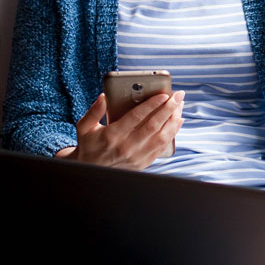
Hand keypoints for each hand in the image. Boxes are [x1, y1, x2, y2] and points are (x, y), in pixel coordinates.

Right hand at [62, 90, 184, 169]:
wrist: (90, 170)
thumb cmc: (89, 145)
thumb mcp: (84, 127)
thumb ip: (94, 111)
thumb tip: (104, 96)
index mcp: (113, 135)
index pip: (136, 117)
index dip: (152, 104)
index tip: (163, 94)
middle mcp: (127, 147)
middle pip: (153, 125)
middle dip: (169, 109)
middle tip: (179, 95)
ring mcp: (136, 157)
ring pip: (161, 137)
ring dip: (173, 121)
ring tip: (180, 106)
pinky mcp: (143, 164)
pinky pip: (162, 148)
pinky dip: (172, 134)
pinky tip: (177, 122)